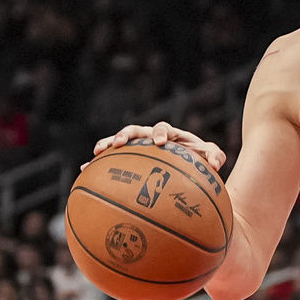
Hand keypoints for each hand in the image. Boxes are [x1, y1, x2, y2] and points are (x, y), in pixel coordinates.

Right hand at [90, 121, 226, 170]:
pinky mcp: (127, 157)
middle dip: (125, 135)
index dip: (159, 133)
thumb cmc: (200, 158)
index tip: (159, 143)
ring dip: (106, 144)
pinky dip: (97, 163)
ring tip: (96, 153)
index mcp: (169, 134)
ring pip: (118, 141)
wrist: (188, 163)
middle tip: (119, 143)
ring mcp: (136, 146)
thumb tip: (216, 164)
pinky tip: (83, 171)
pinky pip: (110, 158)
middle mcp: (149, 137)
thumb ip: (215, 156)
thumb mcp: (210, 156)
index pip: (162, 128)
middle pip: (134, 130)